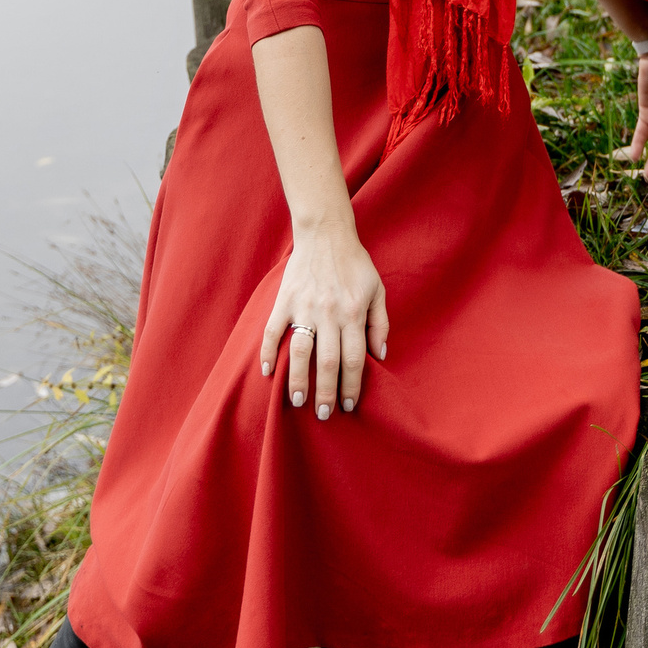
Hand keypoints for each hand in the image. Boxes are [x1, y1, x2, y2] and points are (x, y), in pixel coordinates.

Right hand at [259, 222, 388, 419]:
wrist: (325, 233)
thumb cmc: (355, 263)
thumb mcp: (377, 290)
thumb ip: (379, 323)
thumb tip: (380, 355)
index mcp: (353, 313)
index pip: (354, 359)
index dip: (352, 386)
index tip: (349, 405)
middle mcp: (329, 313)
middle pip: (327, 362)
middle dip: (326, 393)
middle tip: (324, 415)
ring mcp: (304, 307)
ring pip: (299, 352)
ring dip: (297, 380)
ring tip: (296, 403)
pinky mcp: (284, 301)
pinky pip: (272, 331)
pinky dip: (267, 353)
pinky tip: (267, 373)